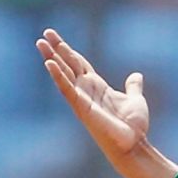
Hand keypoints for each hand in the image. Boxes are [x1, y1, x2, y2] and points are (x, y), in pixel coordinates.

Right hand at [37, 27, 177, 177]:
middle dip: (57, 49)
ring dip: (52, 58)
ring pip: (63, 74)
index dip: (68, 50)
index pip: (78, 63)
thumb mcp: (135, 100)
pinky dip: (58, 76)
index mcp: (97, 85)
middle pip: (68, 64)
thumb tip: (137, 75)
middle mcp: (86, 90)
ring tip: (40, 43)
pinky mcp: (80, 107)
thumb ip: (133, 87)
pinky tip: (49, 63)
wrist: (134, 144)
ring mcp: (82, 98)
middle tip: (45, 33)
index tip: (55, 36)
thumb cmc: (133, 126)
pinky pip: (67, 89)